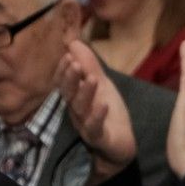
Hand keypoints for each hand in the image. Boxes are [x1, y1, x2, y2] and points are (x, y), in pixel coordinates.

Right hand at [56, 41, 135, 185]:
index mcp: (75, 98)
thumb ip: (89, 65)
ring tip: (92, 79)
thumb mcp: (101, 84)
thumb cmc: (108, 112)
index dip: (63, 70)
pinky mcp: (99, 138)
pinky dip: (98, 116)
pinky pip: (95, 128)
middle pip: (69, 95)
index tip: (67, 55)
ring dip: (85, 93)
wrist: (121, 143)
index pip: (64, 83)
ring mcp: (86, 126)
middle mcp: (77, 112)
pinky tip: (103, 105)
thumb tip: (74, 42)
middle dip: (70, 79)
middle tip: (74, 63)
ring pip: (81, 109)